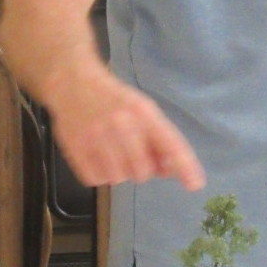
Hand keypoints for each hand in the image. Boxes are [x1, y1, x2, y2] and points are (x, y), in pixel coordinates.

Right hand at [48, 64, 205, 191]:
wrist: (72, 82)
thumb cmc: (113, 99)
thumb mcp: (141, 110)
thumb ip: (157, 139)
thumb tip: (170, 170)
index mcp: (142, 112)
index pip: (170, 143)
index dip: (184, 166)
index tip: (195, 185)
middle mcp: (121, 123)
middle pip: (143, 171)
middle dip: (141, 169)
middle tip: (132, 155)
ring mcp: (96, 136)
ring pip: (118, 178)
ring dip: (119, 171)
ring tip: (112, 152)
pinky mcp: (75, 147)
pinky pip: (96, 179)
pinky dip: (99, 174)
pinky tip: (97, 156)